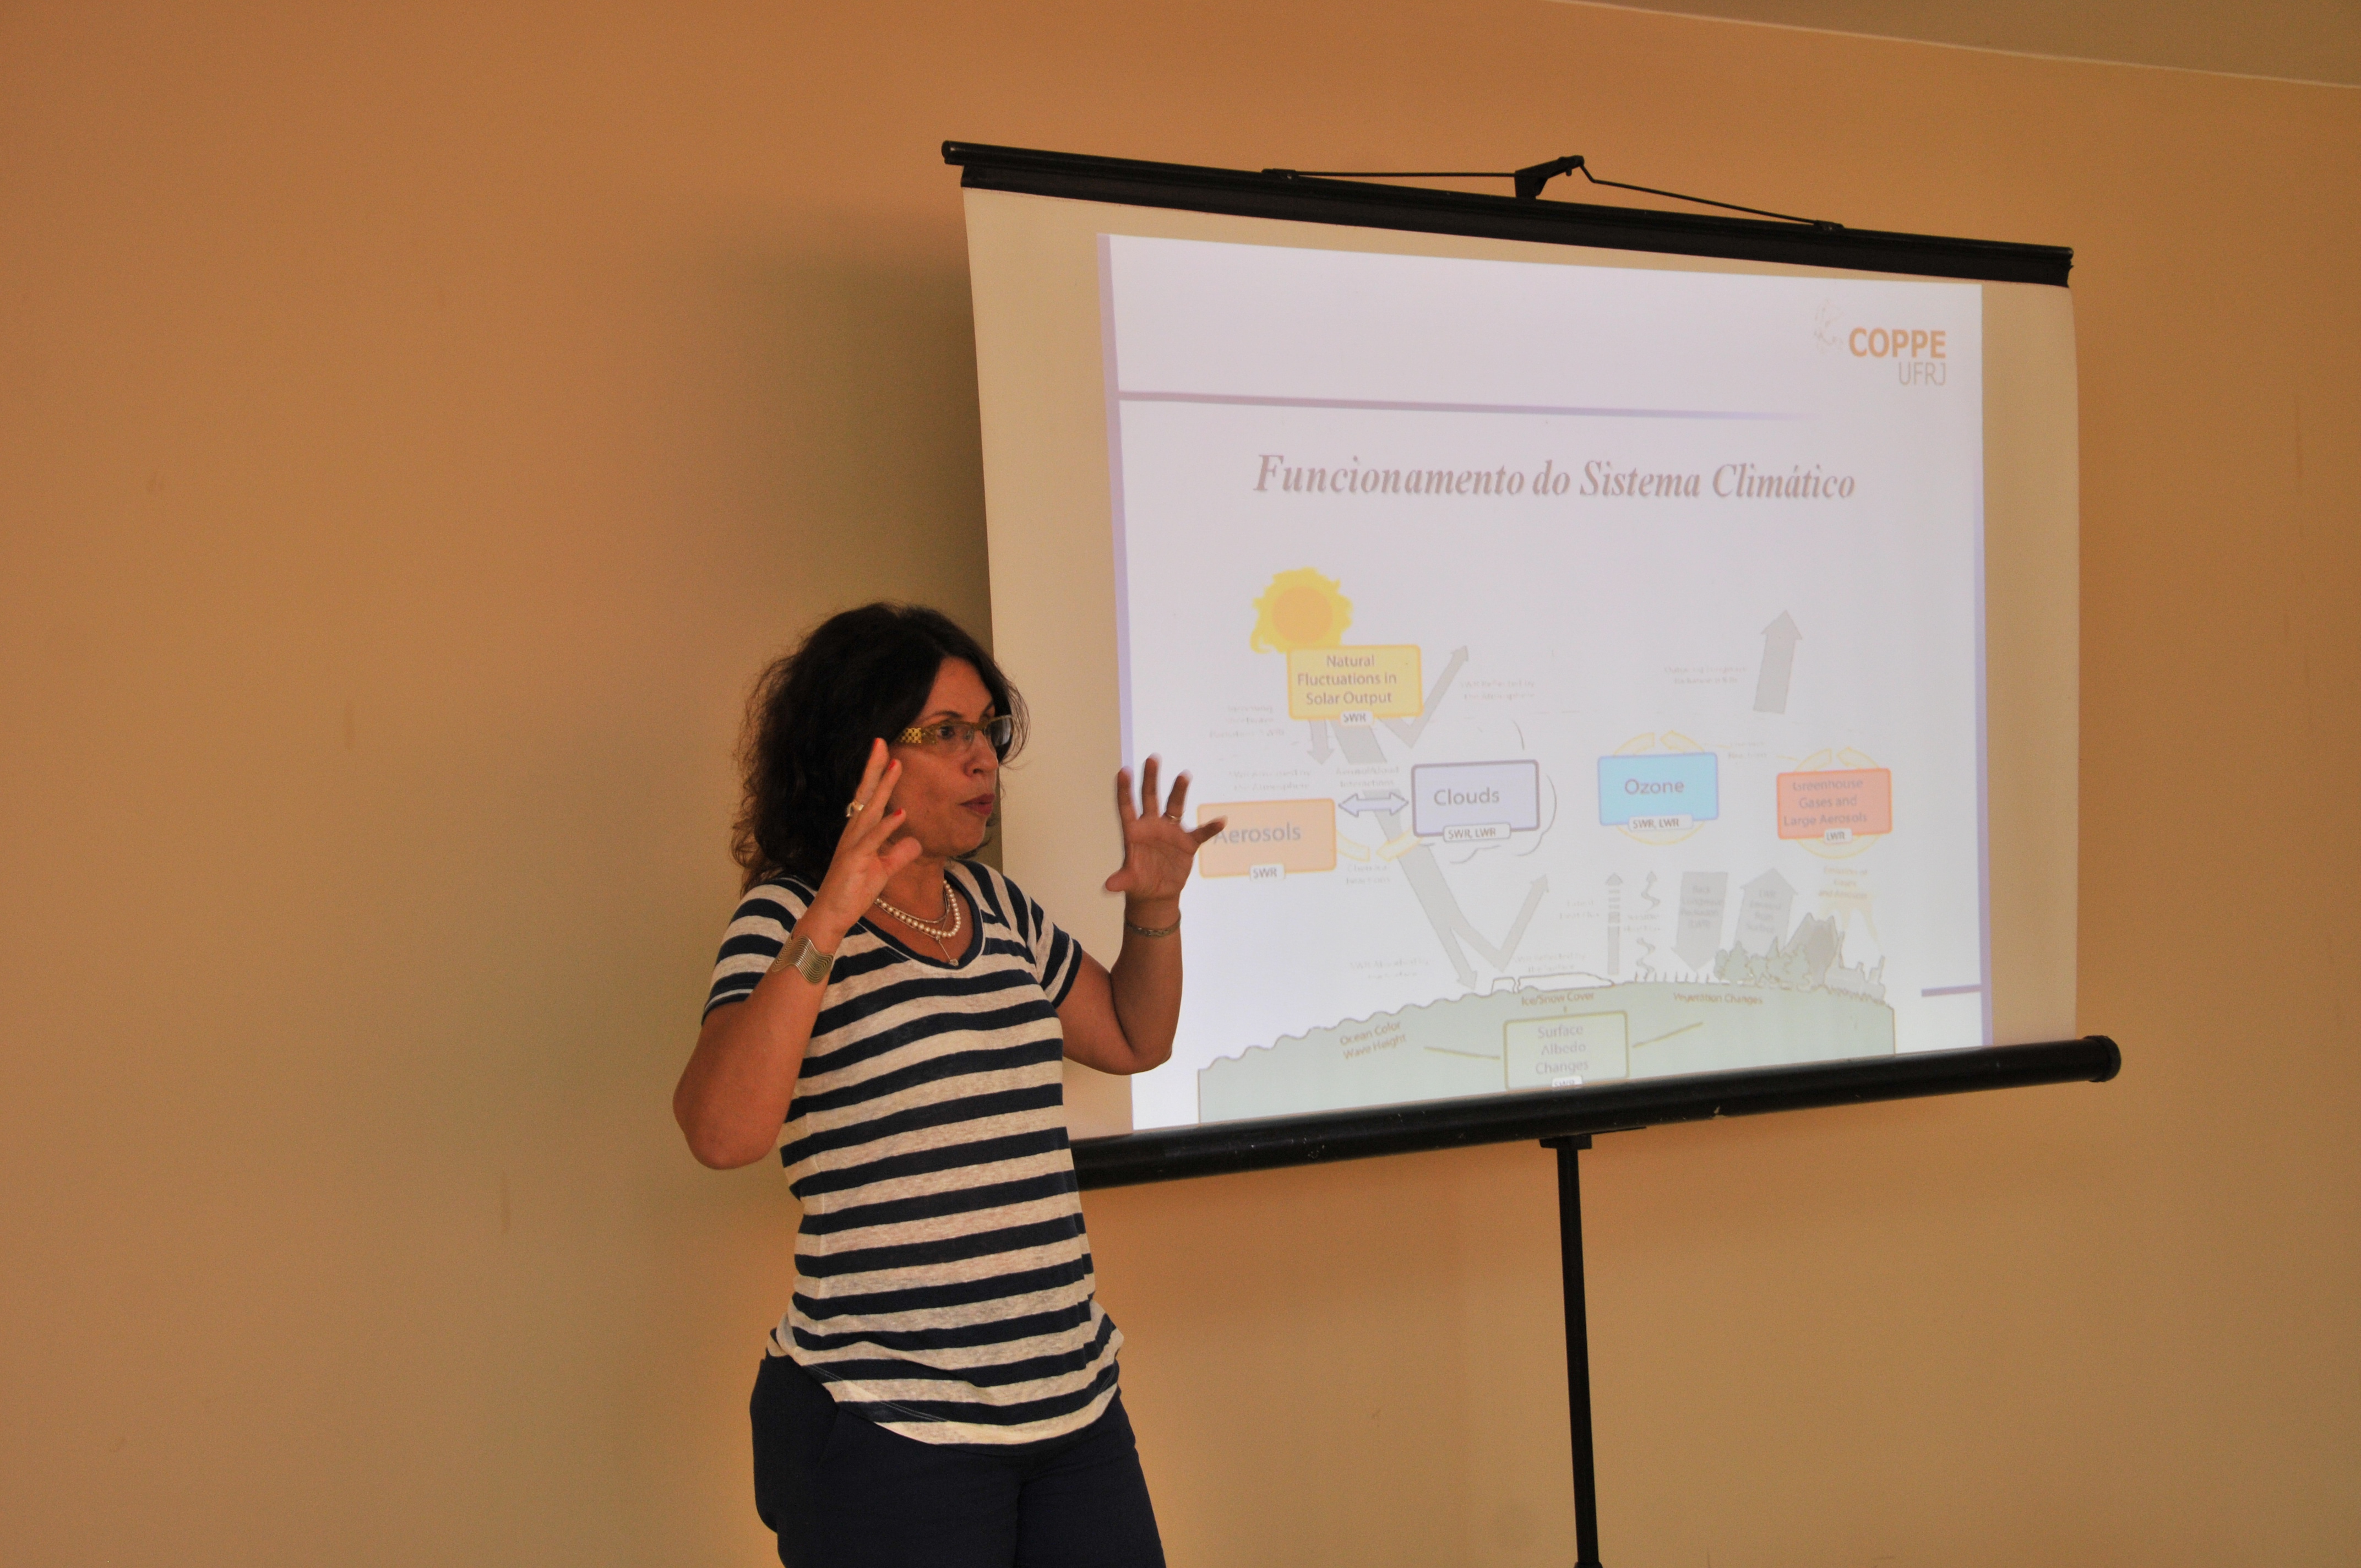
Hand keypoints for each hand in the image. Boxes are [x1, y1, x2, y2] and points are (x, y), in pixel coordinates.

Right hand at [803, 740, 923, 943]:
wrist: (831, 916)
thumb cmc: (852, 893)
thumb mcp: (883, 871)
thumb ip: (898, 855)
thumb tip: (914, 841)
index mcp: (859, 833)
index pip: (870, 798)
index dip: (878, 776)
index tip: (888, 753)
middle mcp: (854, 833)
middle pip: (866, 794)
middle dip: (875, 769)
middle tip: (882, 743)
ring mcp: (852, 845)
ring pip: (869, 810)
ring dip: (883, 788)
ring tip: (896, 766)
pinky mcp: (854, 860)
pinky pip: (872, 840)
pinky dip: (886, 826)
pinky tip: (900, 812)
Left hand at [1103, 755, 1225, 908]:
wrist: (1156, 893)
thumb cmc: (1138, 883)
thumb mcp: (1128, 882)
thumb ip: (1120, 881)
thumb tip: (1109, 886)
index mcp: (1133, 832)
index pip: (1127, 806)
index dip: (1124, 790)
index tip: (1123, 771)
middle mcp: (1151, 826)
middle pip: (1150, 797)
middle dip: (1150, 778)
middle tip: (1152, 758)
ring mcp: (1170, 832)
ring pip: (1175, 806)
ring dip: (1179, 791)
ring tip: (1184, 775)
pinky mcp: (1187, 844)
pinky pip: (1200, 833)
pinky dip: (1210, 828)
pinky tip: (1220, 821)